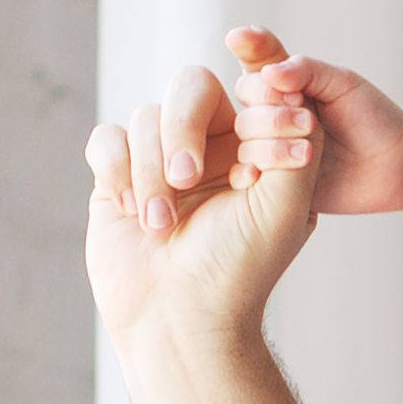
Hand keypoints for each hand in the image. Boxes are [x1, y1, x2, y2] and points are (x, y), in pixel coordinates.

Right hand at [83, 52, 317, 354]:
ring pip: (146, 116)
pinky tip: (131, 212)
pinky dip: (117, 171)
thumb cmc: (240, 267)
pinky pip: (107, 137)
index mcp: (255, 148)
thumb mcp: (286, 208)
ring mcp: (160, 157)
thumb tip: (291, 93)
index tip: (253, 161)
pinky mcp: (116, 173)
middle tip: (188, 178)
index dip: (252, 111)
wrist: (180, 317)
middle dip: (184, 128)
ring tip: (161, 224)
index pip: (252, 92)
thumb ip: (295, 146)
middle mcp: (209, 146)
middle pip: (190, 86)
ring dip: (150, 170)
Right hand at [224, 24, 402, 214]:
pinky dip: (255, 169)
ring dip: (272, 139)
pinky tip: (265, 171)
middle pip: (245, 98)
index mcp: (286, 86)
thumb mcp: (344, 83)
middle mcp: (274, 114)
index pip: (256, 64)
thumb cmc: (375, 118)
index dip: (247, 49)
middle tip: (307, 119)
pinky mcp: (277, 181)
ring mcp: (273, 147)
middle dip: (270, 105)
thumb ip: (306, 71)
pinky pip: (251, 173)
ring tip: (310, 151)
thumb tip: (269, 74)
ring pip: (246, 135)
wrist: (401, 166)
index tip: (237, 39)